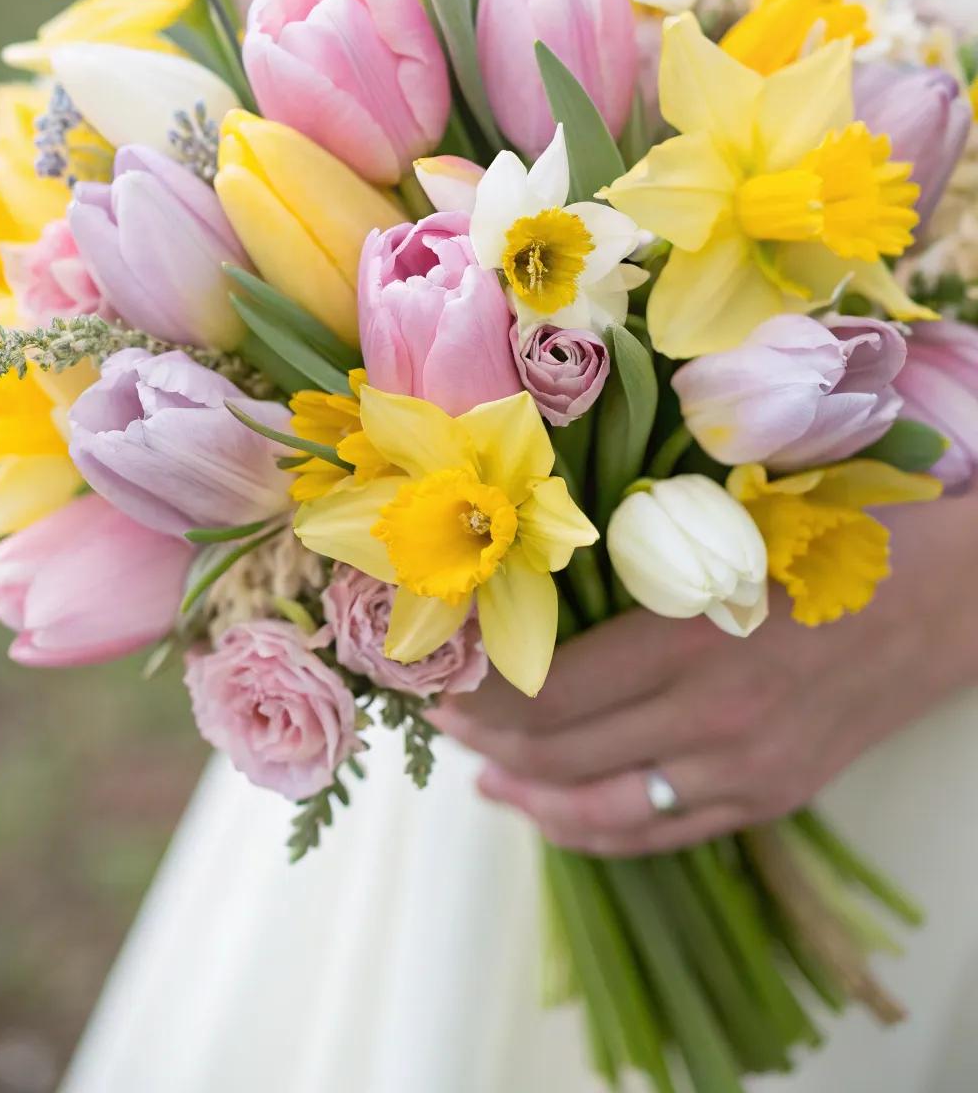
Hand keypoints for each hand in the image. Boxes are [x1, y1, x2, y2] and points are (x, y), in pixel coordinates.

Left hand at [429, 489, 977, 855]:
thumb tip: (533, 577)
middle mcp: (712, 720)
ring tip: (482, 775)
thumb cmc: (832, 538)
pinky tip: (553, 813)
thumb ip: (638, 559)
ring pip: (601, 811)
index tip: (438, 675)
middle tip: (443, 715)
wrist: (949, 598)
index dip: (481, 695)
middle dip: (486, 742)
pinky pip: (660, 834)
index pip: (550, 695)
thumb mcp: (728, 531)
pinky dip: (592, 830)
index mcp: (692, 638)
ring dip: (528, 798)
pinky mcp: (770, 798)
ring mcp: (744, 772)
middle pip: (562, 757)